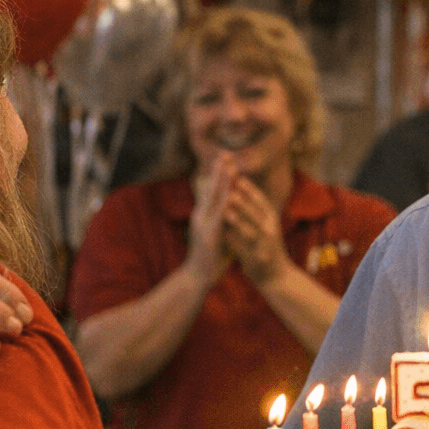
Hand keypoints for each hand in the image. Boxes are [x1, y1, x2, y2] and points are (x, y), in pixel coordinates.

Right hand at [185, 155, 233, 284]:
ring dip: (220, 180)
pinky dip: (224, 201)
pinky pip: (219, 214)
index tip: (224, 157)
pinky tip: (230, 191)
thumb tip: (228, 207)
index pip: (210, 189)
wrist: (197, 276)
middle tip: (224, 152)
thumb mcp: (216, 232)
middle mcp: (201, 215)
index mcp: (203, 214)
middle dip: (218, 170)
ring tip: (227, 165)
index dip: (217, 173)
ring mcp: (203, 223)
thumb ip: (220, 218)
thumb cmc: (210, 256)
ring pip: (213, 197)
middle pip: (209, 188)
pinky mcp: (209, 234)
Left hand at [222, 177, 293, 288]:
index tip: (236, 174)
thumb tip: (239, 184)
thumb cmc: (266, 246)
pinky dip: (236, 243)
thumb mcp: (265, 224)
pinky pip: (246, 250)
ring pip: (252, 231)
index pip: (261, 201)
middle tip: (231, 189)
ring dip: (239, 221)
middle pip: (257, 214)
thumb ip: (253, 207)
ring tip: (226, 212)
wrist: (277, 277)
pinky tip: (225, 237)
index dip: (249, 188)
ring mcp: (265, 246)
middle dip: (244, 201)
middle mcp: (271, 231)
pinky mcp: (258, 261)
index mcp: (271, 220)